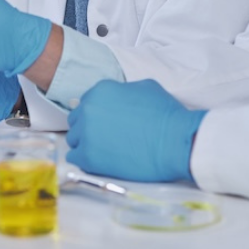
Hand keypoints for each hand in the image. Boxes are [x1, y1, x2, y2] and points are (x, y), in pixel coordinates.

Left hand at [66, 80, 206, 181]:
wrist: (174, 141)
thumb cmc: (165, 114)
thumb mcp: (145, 87)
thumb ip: (124, 90)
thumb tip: (119, 98)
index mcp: (101, 90)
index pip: (87, 102)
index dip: (98, 113)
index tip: (107, 122)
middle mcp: (89, 108)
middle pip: (77, 120)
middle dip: (90, 127)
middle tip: (107, 137)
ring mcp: (87, 133)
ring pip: (75, 139)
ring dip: (87, 144)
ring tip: (107, 150)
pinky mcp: (89, 157)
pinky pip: (74, 158)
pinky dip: (85, 160)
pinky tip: (101, 160)